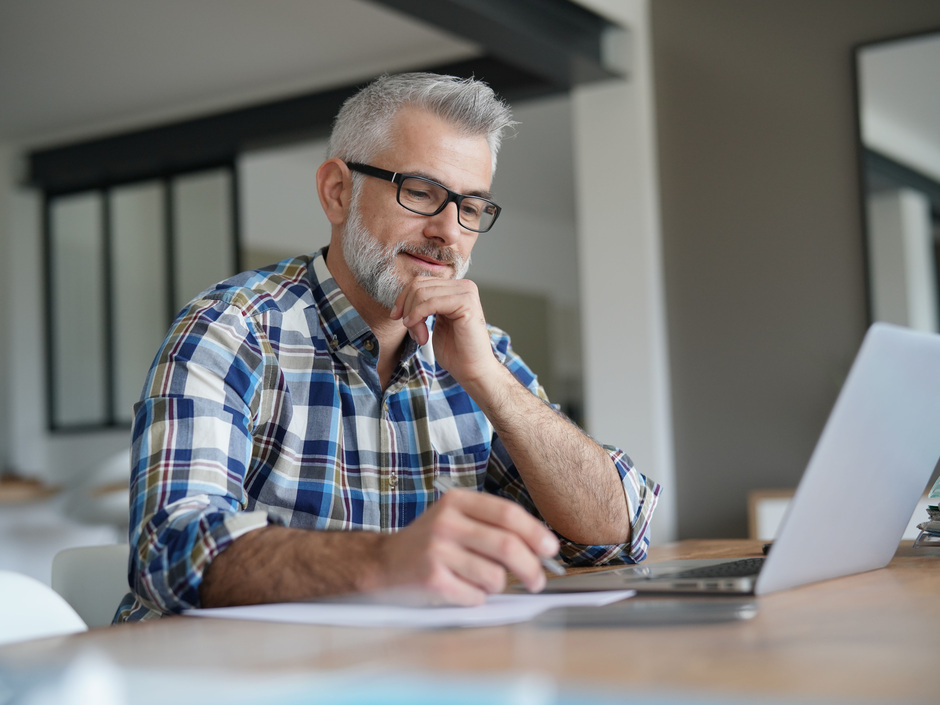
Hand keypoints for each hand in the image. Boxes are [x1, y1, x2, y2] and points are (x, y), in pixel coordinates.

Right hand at [380, 488, 560, 605]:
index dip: (535, 533)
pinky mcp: (432, 580)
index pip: (508, 513)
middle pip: (507, 545)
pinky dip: (477, 598)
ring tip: (483, 582)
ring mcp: (437, 551)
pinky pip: (476, 596)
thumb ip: (493, 525)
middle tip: (538, 580)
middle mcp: (446, 522)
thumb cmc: (430, 542)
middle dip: (531, 567)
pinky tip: (462, 589)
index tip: (551, 549)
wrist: (383, 563)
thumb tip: (541, 546)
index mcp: (457, 501)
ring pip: (495, 576)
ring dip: (498, 585)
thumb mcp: (456, 518)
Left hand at [390, 278, 498, 386]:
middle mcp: (463, 286)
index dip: (403, 299)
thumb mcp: (434, 322)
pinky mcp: (466, 303)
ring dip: (412, 317)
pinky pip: (431, 303)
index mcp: (455, 288)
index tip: (396, 317)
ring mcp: (466, 293)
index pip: (420, 282)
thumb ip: (424, 305)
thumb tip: (403, 297)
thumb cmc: (455, 351)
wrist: (472, 370)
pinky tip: (420, 334)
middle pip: (418, 285)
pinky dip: (418, 316)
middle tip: (410, 331)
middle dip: (407, 309)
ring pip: (422, 293)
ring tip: (418, 337)